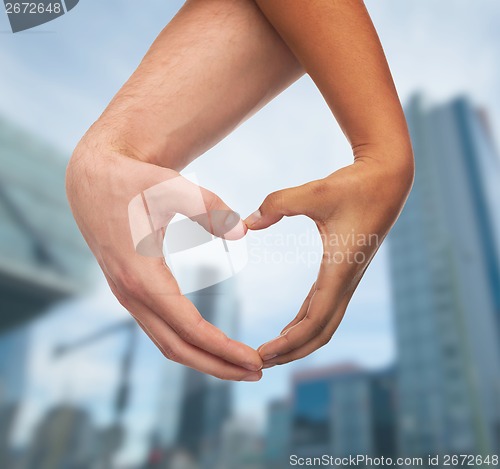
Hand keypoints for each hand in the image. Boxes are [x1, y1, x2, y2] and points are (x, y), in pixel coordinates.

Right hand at [66, 132, 263, 380]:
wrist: (94, 178)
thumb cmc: (134, 180)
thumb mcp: (171, 186)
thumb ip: (208, 207)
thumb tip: (242, 230)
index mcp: (141, 275)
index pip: (188, 327)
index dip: (223, 348)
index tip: (255, 360)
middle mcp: (131, 294)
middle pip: (178, 348)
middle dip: (218, 365)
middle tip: (258, 372)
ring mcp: (128, 295)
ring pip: (167, 343)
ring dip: (204, 359)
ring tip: (240, 365)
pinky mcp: (131, 291)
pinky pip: (161, 328)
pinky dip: (188, 343)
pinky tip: (210, 342)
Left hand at [245, 158, 413, 367]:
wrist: (387, 180)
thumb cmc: (355, 185)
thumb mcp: (315, 192)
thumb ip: (278, 204)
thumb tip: (247, 223)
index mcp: (340, 271)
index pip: (314, 321)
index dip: (288, 343)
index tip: (261, 354)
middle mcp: (346, 282)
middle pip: (320, 333)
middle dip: (291, 352)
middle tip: (258, 363)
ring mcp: (347, 279)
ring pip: (324, 323)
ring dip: (298, 341)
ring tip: (270, 353)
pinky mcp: (343, 272)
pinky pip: (323, 307)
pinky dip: (305, 322)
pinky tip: (289, 328)